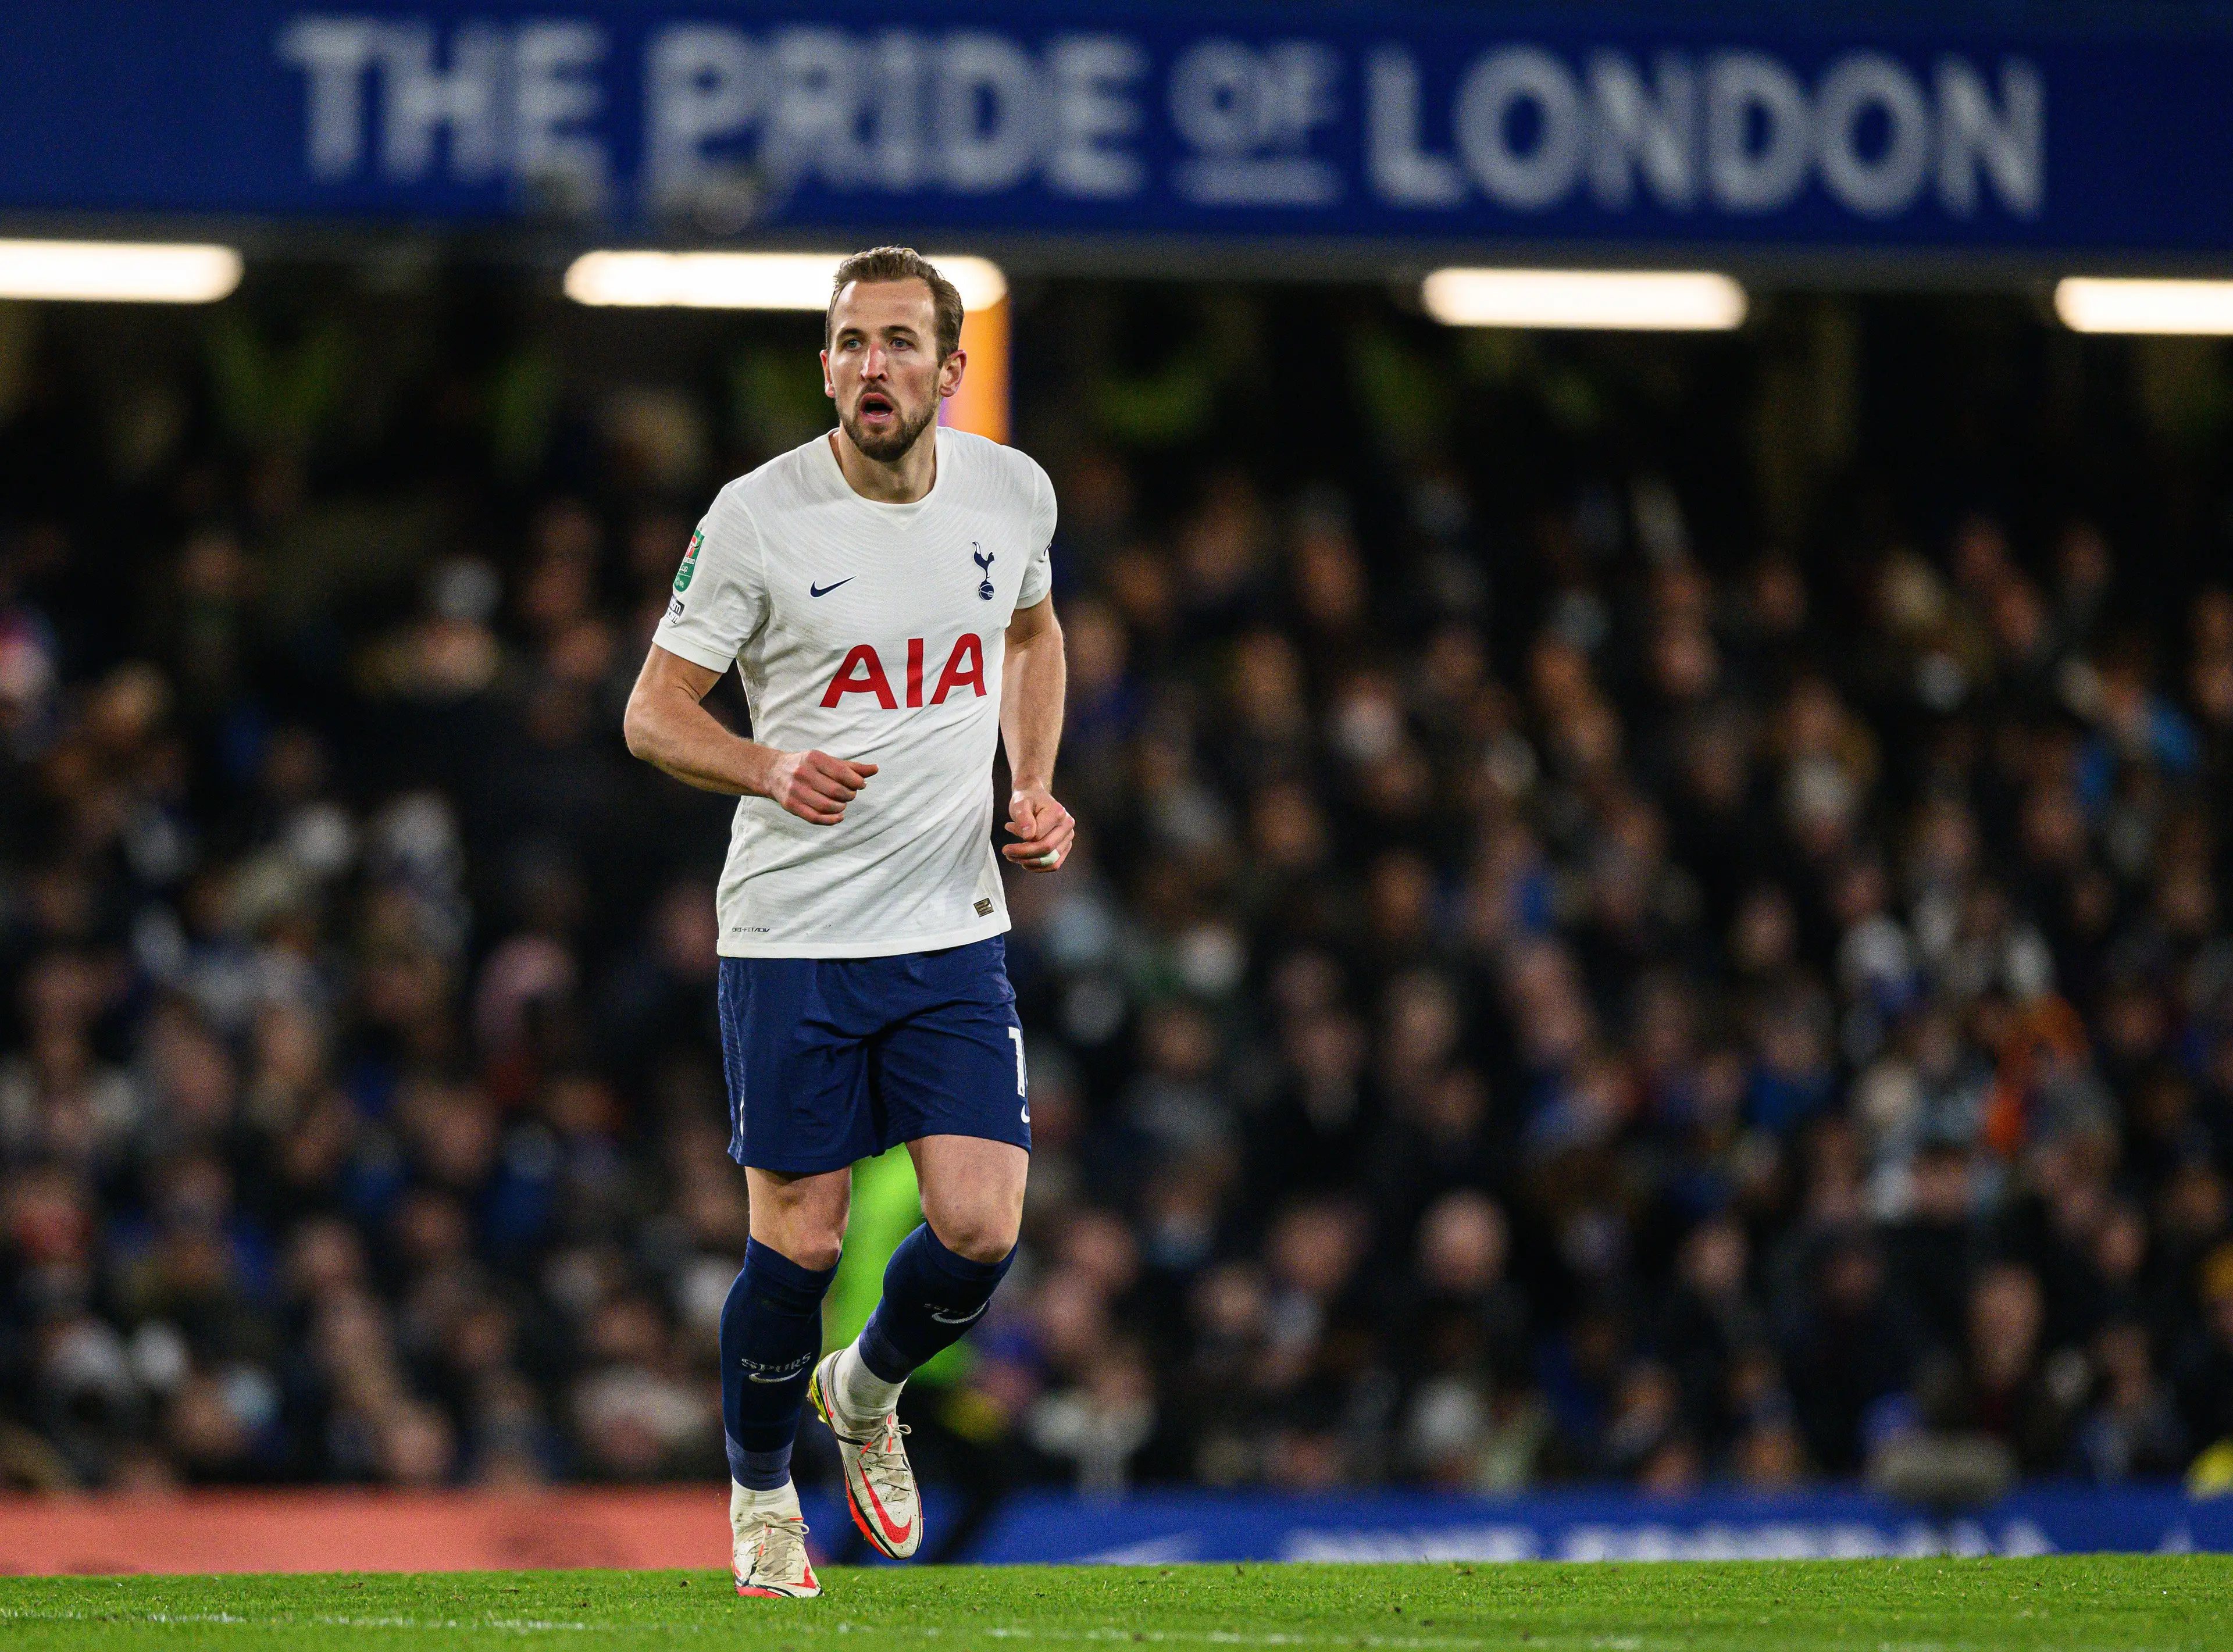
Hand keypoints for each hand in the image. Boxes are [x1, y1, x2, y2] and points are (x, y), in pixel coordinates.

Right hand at [762, 749, 876, 824]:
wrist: (774, 772)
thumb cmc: (807, 766)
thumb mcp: (827, 761)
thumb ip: (852, 767)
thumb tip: (875, 769)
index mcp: (814, 758)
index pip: (841, 773)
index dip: (856, 781)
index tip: (861, 785)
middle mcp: (803, 773)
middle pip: (836, 791)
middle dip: (849, 795)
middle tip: (850, 794)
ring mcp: (795, 791)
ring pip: (826, 805)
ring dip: (841, 806)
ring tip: (842, 803)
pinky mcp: (791, 805)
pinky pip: (814, 817)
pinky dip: (830, 820)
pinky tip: (839, 816)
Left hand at [1003, 785, 1074, 871]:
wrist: (1035, 797)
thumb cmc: (1026, 800)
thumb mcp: (1019, 804)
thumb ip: (1023, 818)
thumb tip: (1028, 837)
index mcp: (1058, 813)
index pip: (1038, 836)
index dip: (1020, 840)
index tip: (1007, 829)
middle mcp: (1067, 825)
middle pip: (1046, 849)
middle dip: (1023, 854)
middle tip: (1006, 852)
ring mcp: (1068, 836)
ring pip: (1051, 860)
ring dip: (1030, 863)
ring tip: (1013, 857)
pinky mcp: (1065, 845)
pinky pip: (1054, 863)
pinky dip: (1039, 867)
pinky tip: (1024, 862)